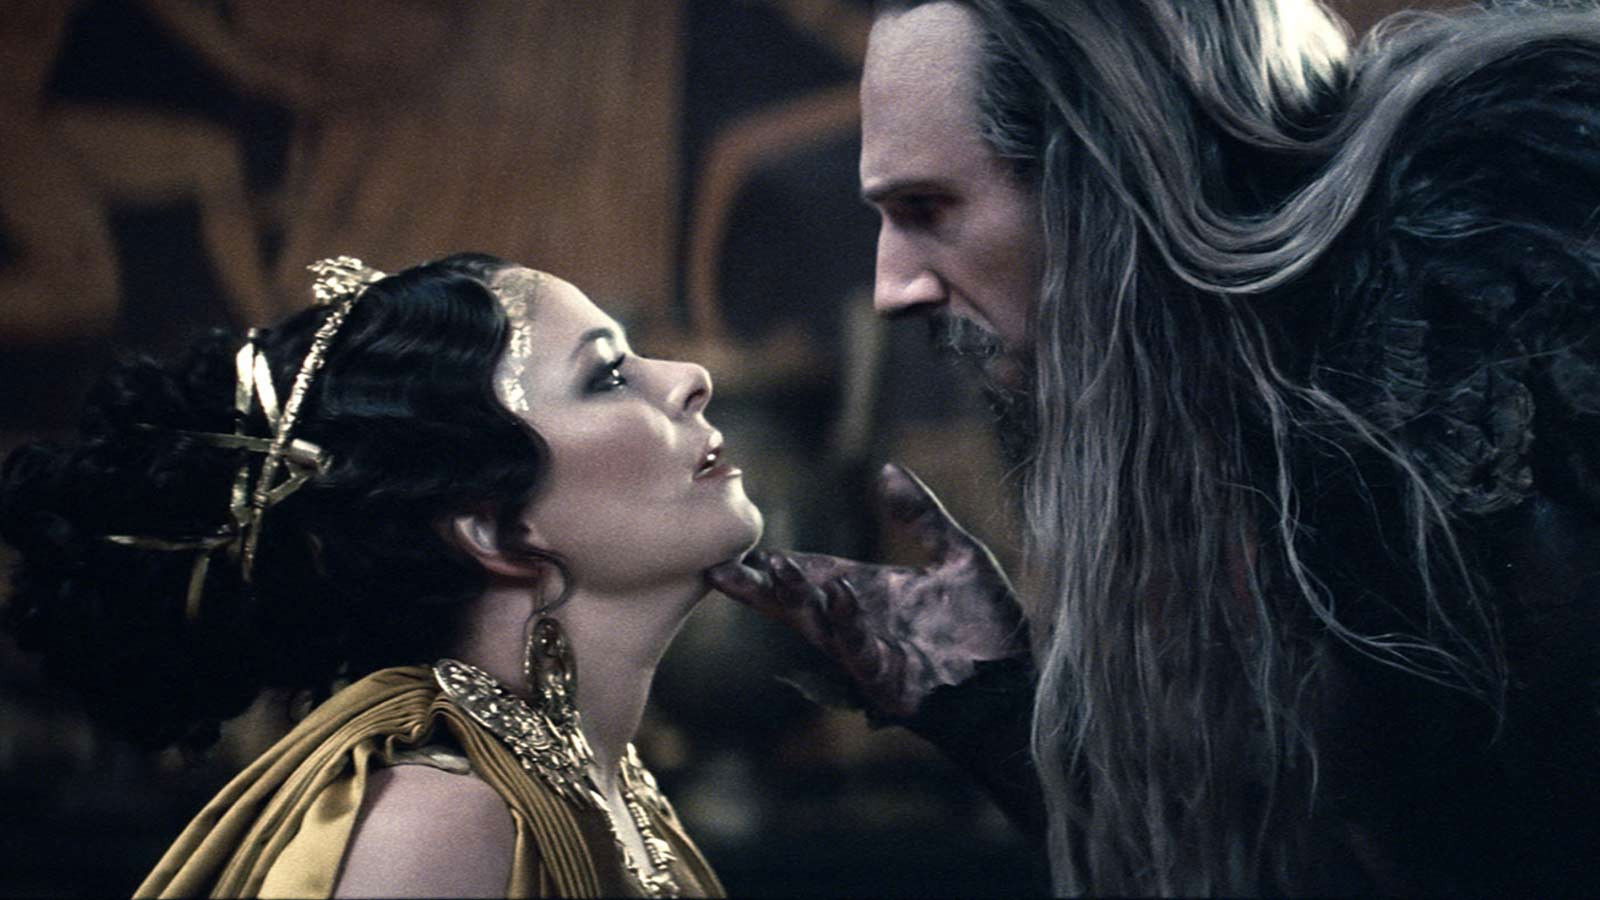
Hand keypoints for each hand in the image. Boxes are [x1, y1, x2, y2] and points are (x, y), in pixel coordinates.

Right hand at [706, 463, 1027, 720]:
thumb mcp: (959, 557)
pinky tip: (838, 593)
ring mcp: (870, 650)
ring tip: (774, 567)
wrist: (1016, 683)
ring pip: (819, 623)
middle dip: (762, 585)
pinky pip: (860, 648)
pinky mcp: (889, 678)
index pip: (811, 572)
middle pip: (798, 601)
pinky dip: (846, 621)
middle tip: (721, 564)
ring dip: (794, 598)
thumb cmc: (988, 626)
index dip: (776, 563)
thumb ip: (921, 516)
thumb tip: (887, 468)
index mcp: (868, 591)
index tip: (737, 547)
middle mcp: (859, 621)